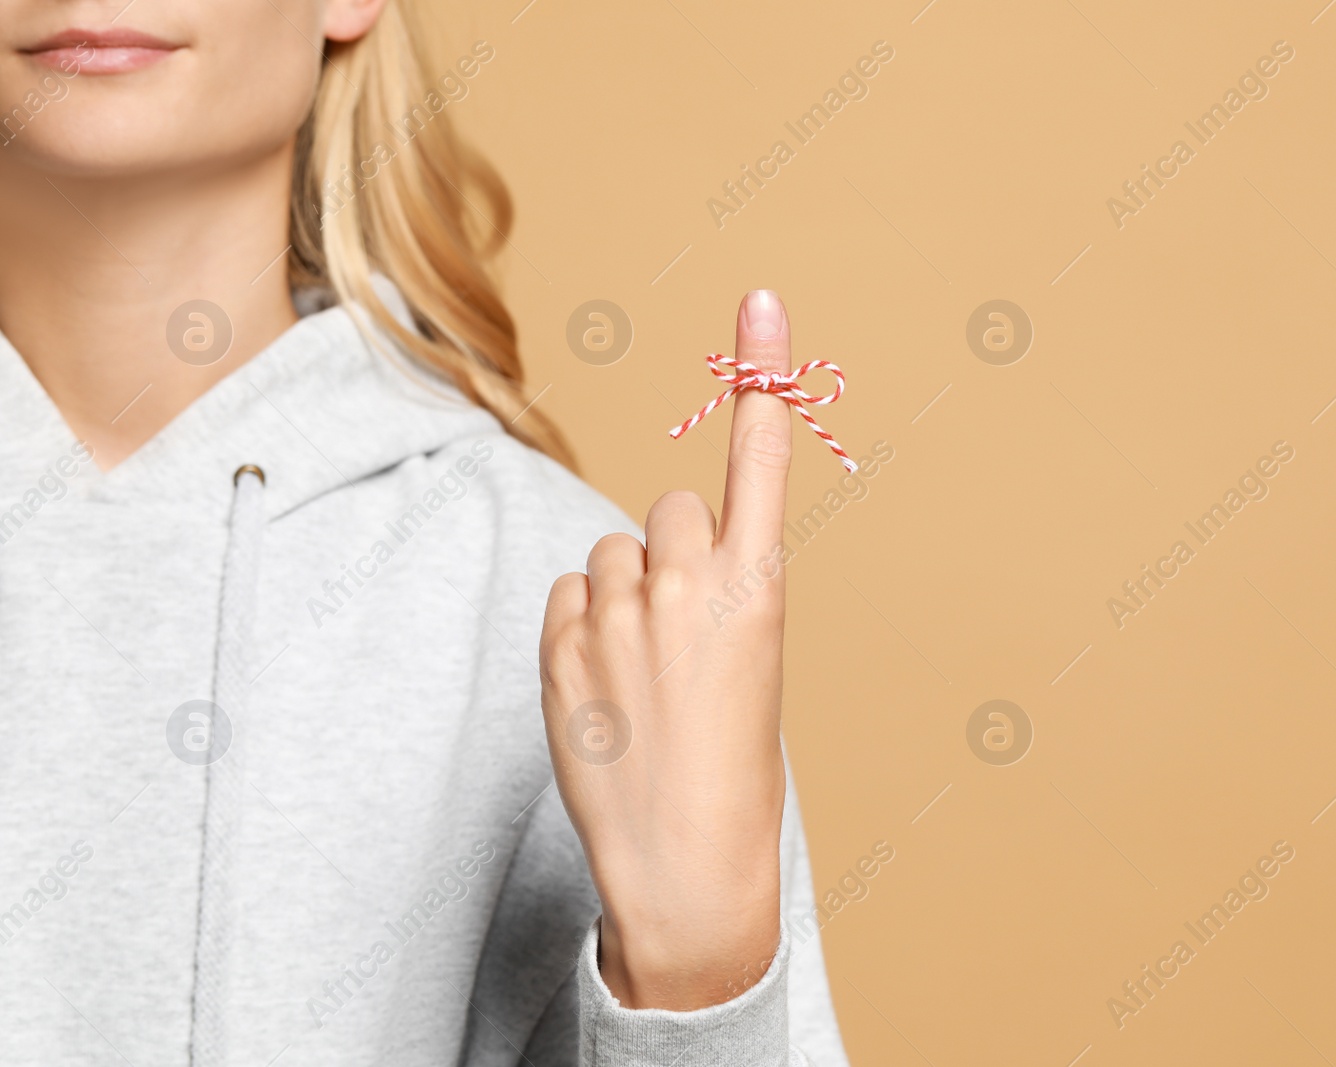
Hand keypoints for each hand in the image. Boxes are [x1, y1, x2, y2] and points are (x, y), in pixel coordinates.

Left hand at [540, 289, 793, 1009]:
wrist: (686, 862)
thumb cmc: (735, 770)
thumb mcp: (754, 666)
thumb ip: (717, 594)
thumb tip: (653, 557)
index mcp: (761, 590)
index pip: (759, 460)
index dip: (762, 371)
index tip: (760, 296)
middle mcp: (689, 584)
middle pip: (669, 512)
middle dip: (676, 558)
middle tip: (686, 639)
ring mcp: (618, 612)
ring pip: (616, 554)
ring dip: (627, 597)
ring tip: (644, 677)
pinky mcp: (561, 640)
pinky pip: (570, 593)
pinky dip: (584, 627)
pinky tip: (606, 687)